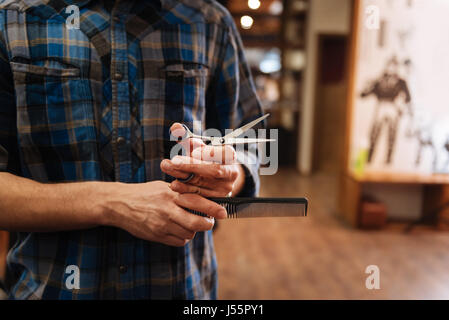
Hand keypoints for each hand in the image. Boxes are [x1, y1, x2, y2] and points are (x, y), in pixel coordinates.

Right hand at [103, 181, 226, 246]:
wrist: (119, 204)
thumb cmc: (143, 193)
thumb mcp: (162, 187)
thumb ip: (180, 192)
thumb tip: (202, 197)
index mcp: (170, 195)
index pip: (197, 201)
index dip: (212, 208)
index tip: (223, 212)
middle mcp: (167, 210)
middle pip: (196, 222)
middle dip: (207, 224)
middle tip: (209, 222)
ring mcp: (162, 224)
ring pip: (188, 233)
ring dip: (193, 230)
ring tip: (189, 223)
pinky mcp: (157, 235)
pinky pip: (178, 241)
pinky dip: (183, 237)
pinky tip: (178, 230)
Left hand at [160, 123, 245, 196]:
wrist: (214, 178)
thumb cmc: (203, 158)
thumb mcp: (197, 146)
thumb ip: (186, 137)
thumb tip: (175, 128)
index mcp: (230, 156)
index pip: (223, 153)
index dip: (209, 153)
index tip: (193, 152)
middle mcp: (230, 173)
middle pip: (213, 170)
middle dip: (191, 166)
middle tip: (173, 161)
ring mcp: (224, 188)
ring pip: (204, 183)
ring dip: (182, 176)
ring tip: (167, 167)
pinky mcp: (215, 199)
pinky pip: (199, 196)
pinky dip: (185, 190)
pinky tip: (174, 184)